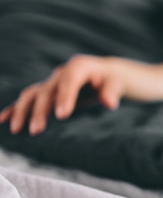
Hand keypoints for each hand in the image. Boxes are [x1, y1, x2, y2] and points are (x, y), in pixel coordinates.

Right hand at [0, 55, 123, 134]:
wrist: (104, 74)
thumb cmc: (111, 80)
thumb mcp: (117, 83)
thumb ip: (112, 92)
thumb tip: (110, 104)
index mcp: (79, 67)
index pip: (69, 82)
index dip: (65, 97)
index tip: (61, 116)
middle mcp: (61, 73)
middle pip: (47, 90)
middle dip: (40, 110)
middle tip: (36, 131)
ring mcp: (51, 82)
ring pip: (32, 94)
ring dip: (23, 111)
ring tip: (16, 130)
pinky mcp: (46, 91)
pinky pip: (28, 99)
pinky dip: (14, 109)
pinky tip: (2, 120)